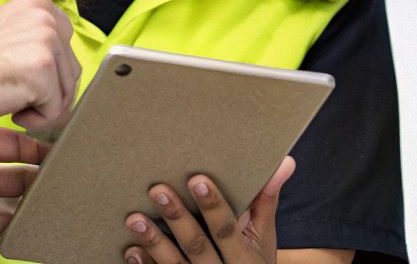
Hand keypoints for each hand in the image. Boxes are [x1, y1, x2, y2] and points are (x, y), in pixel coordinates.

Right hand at [0, 0, 78, 131]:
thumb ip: (28, 36)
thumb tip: (54, 56)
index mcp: (37, 4)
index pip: (66, 47)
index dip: (47, 74)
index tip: (18, 79)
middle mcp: (46, 16)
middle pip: (70, 71)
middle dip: (47, 93)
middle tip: (10, 93)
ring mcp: (46, 41)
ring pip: (65, 92)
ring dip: (39, 107)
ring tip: (6, 100)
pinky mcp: (42, 69)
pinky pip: (56, 111)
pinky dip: (35, 121)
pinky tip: (9, 111)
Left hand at [0, 124, 46, 252]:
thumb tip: (14, 103)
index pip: (9, 146)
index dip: (32, 149)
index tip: (53, 149)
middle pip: (12, 179)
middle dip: (34, 179)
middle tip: (55, 176)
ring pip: (5, 211)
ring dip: (24, 210)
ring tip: (45, 203)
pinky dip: (1, 240)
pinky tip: (16, 230)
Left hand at [122, 157, 295, 263]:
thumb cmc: (254, 263)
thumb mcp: (265, 238)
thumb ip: (267, 201)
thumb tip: (284, 162)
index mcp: (245, 257)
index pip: (227, 229)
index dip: (213, 206)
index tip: (197, 179)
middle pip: (197, 246)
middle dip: (178, 219)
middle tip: (157, 190)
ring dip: (154, 243)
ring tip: (135, 219)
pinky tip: (132, 250)